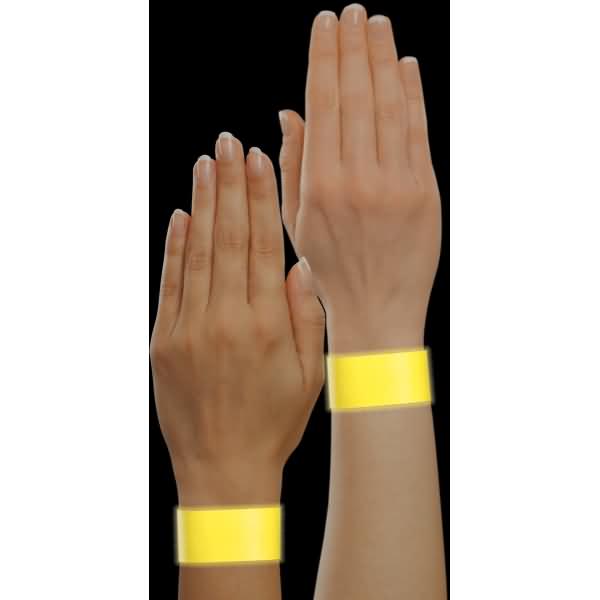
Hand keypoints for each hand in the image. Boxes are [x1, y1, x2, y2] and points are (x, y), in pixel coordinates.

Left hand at [150, 133, 324, 505]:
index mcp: (265, 325)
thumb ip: (306, 318)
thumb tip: (300, 266)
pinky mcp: (165, 341)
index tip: (259, 161)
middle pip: (228, 239)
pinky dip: (176, 248)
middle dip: (230, 186)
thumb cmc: (274, 422)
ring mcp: (189, 329)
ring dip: (203, 206)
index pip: (262, 247)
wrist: (223, 467)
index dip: (261, 200)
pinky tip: (182, 216)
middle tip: (229, 143)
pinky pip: (172, 285)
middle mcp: (225, 320)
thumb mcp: (309, 375)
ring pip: (198, 254)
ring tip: (207, 164)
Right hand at [279, 5, 440, 351]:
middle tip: (353, 12)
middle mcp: (358, 178)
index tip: (326, 26)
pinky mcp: (425, 191)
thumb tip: (291, 111)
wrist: (377, 307)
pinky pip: (417, 132)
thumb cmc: (331, 267)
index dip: (325, 59)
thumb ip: (293, 162)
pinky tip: (405, 66)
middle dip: (353, 47)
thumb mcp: (297, 220)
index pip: (324, 105)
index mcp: (321, 184)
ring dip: (383, 60)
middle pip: (357, 96)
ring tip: (377, 25)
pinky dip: (412, 95)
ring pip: (389, 106)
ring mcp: (395, 183)